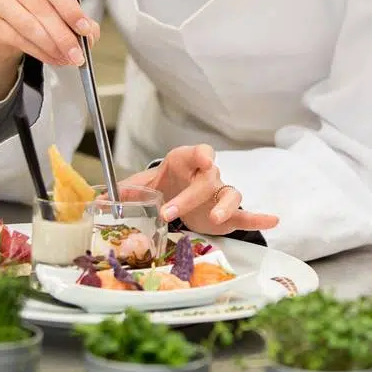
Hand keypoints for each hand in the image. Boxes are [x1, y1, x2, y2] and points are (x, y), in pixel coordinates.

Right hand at [0, 0, 100, 68]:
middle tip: (78, 53)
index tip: (84, 28)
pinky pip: (19, 39)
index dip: (71, 9)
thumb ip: (81, 19)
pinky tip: (53, 58)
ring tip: (68, 58)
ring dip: (53, 46)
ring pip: (30, 26)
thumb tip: (90, 35)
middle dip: (64, 35)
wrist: (6, 24)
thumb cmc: (38, 9)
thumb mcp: (63, 8)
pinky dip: (40, 52)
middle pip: (42, 8)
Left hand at [120, 144, 279, 236]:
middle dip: (190, 196)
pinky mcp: (228, 215)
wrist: (172, 196)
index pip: (196, 152)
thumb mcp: (139, 187)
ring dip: (225, 205)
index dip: (200, 154)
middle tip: (168, 213)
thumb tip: (98, 203)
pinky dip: (259, 217)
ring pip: (230, 194)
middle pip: (208, 179)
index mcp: (184, 162)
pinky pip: (245, 214)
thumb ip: (122, 193)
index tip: (202, 158)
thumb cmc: (160, 187)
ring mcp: (219, 195)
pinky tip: (273, 220)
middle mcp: (206, 176)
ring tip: (217, 218)